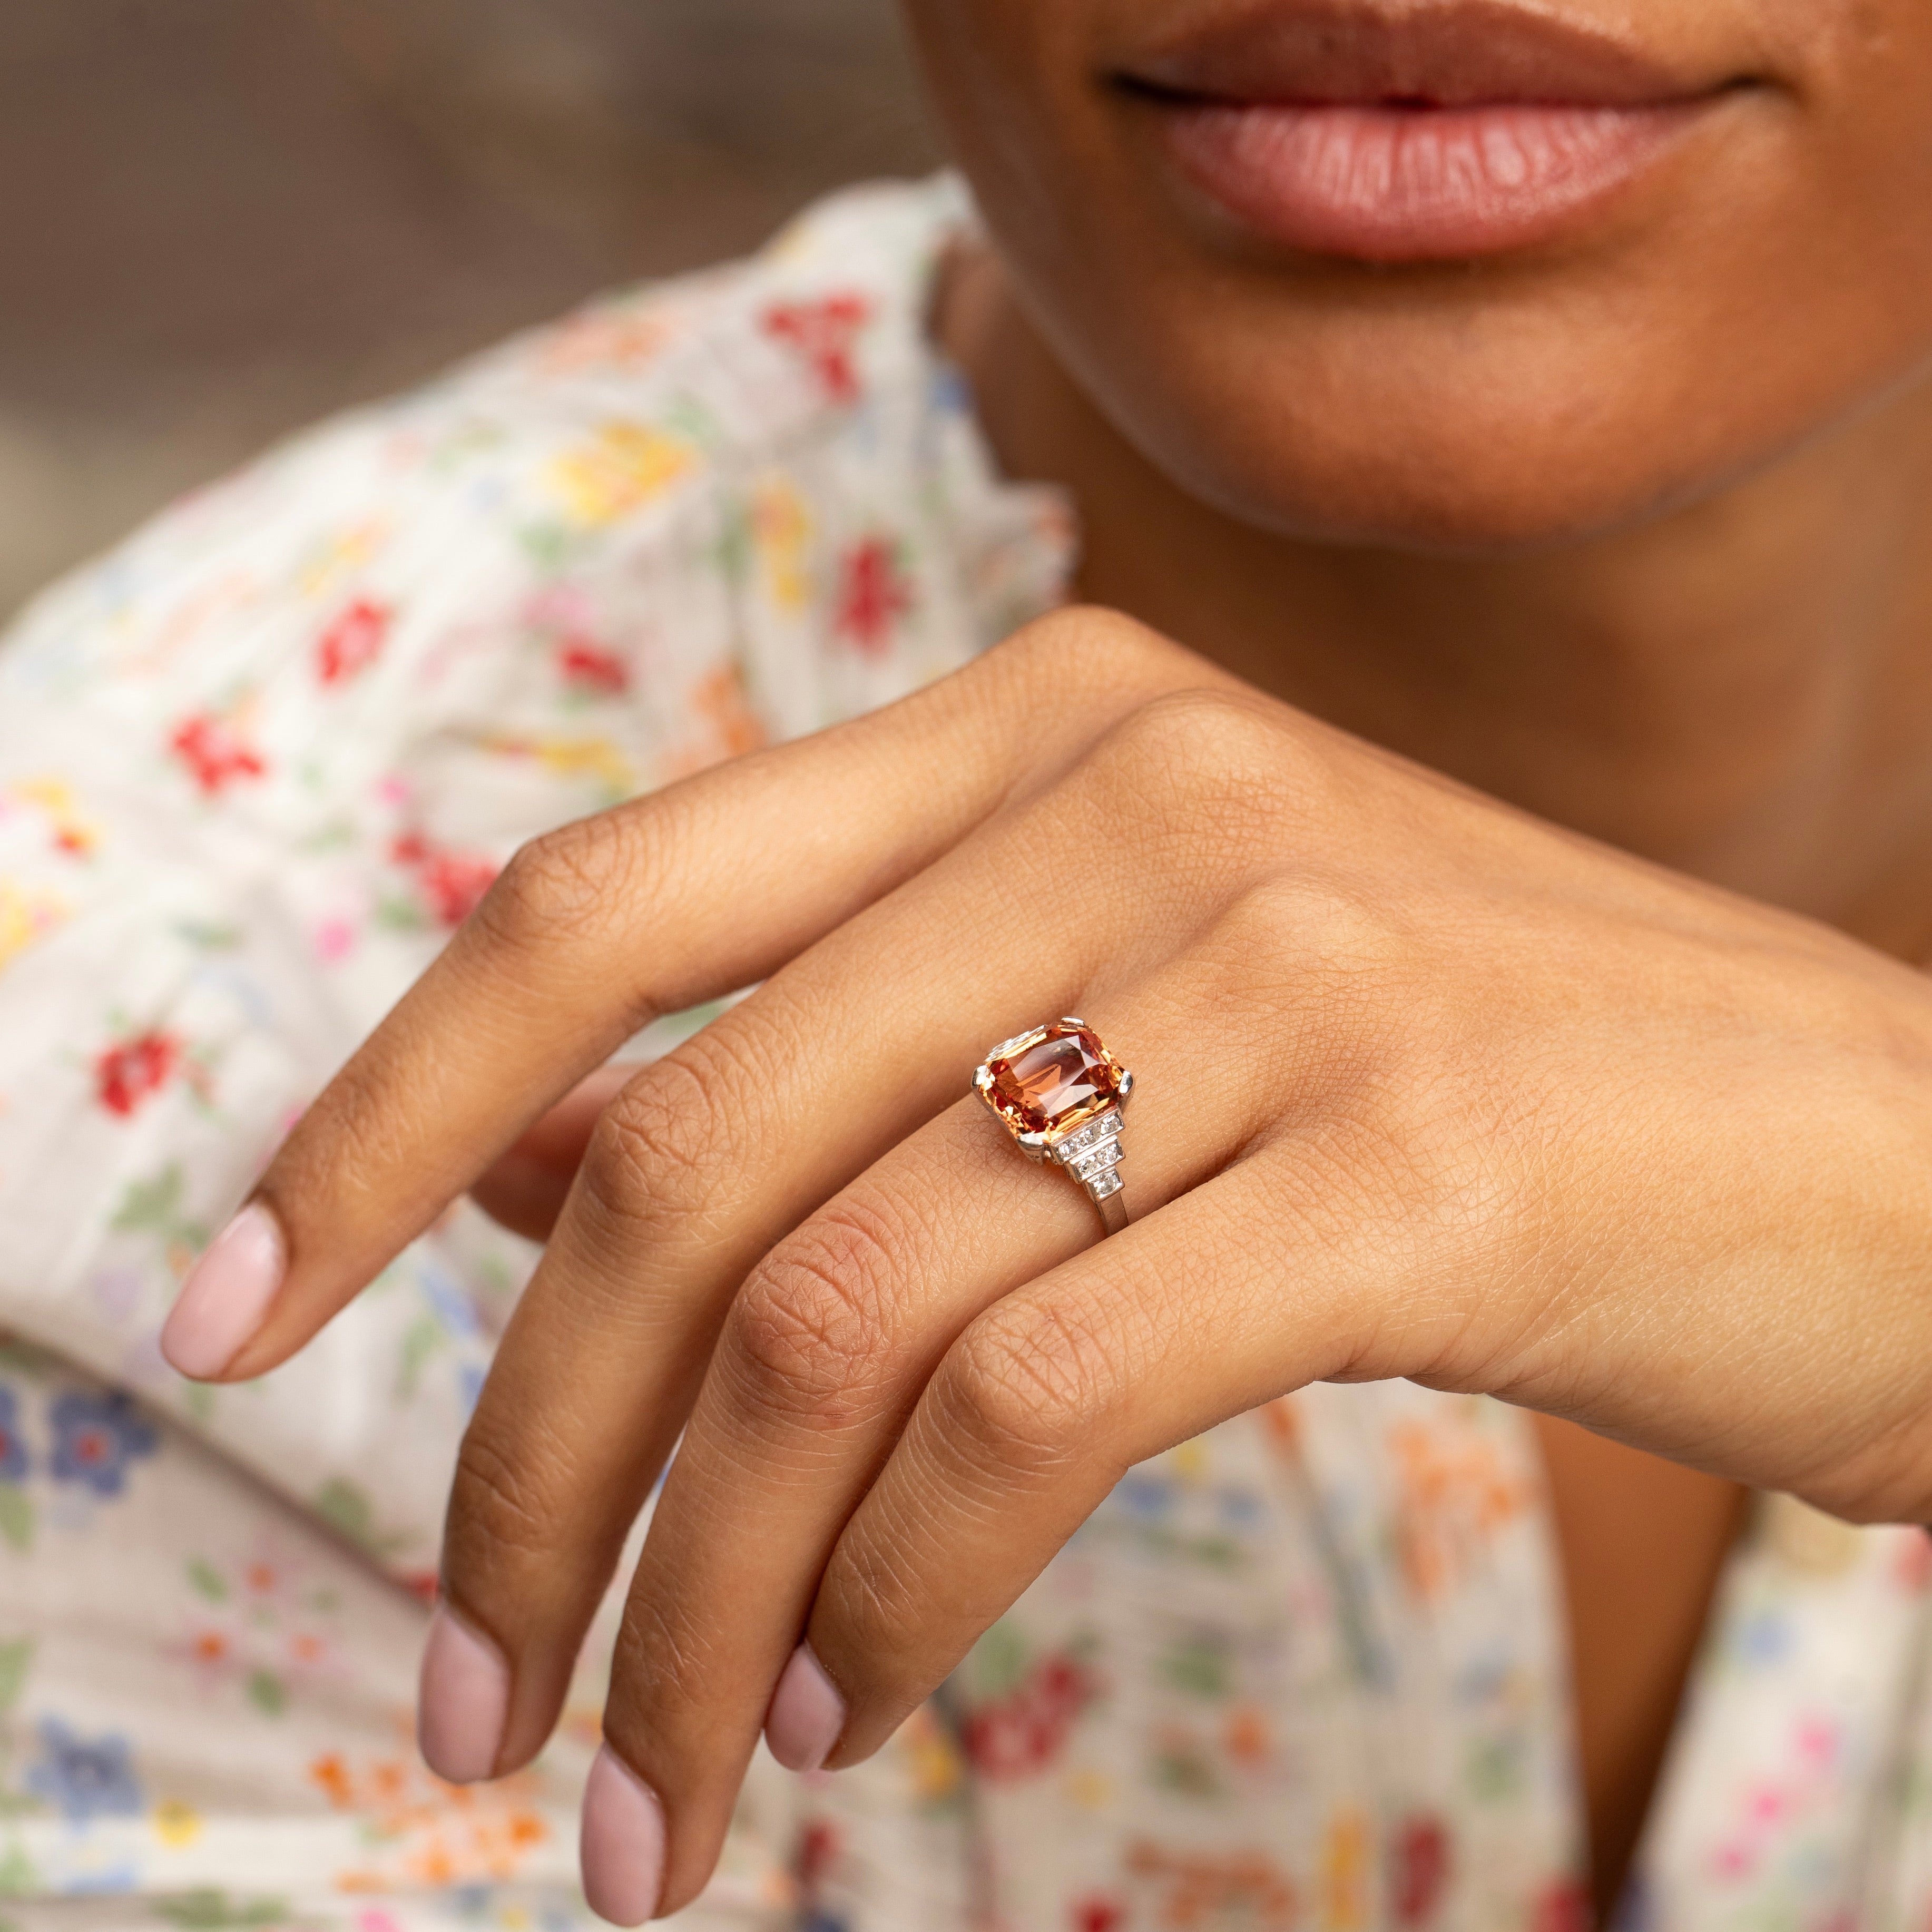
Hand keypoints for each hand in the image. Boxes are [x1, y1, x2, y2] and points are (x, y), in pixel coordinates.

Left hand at [170, 609, 1931, 1920]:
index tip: (233, 1317)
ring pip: (834, 1311)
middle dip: (520, 1449)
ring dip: (694, 1590)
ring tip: (649, 1779)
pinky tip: (860, 1714)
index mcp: (1039, 725)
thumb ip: (829, 1056)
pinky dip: (893, 1603)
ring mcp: (1278, 961)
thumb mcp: (1125, 1010)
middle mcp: (1132, 796)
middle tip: (462, 1686)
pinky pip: (1030, 1410)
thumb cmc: (1467, 1083)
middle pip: (679, 1146)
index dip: (376, 1114)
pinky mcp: (1409, 1158)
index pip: (598, 903)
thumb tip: (519, 1165)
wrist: (1861, 1143)